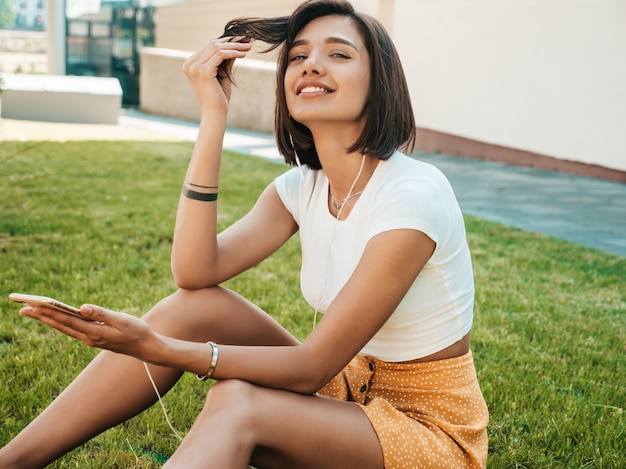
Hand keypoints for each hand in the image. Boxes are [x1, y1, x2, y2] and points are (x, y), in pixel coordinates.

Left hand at [20, 303, 155, 359]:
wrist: (146, 347)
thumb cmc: (137, 331)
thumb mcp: (122, 319)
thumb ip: (102, 313)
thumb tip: (82, 307)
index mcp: (95, 332)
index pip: (67, 321)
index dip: (50, 313)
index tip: (34, 306)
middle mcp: (89, 338)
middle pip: (61, 325)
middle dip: (41, 316)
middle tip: (22, 308)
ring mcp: (90, 339)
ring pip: (64, 328)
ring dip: (47, 319)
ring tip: (31, 311)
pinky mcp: (93, 338)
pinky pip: (71, 329)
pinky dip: (59, 322)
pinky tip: (53, 318)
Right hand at [183, 36, 251, 115]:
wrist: (214, 113)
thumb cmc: (219, 97)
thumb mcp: (222, 74)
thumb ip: (226, 59)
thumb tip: (236, 44)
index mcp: (190, 64)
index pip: (209, 46)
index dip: (226, 41)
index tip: (241, 40)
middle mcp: (189, 64)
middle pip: (212, 44)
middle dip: (231, 41)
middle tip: (247, 41)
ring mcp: (194, 67)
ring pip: (217, 47)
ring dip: (234, 46)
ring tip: (247, 47)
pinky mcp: (203, 71)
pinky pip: (220, 55)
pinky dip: (233, 52)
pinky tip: (243, 54)